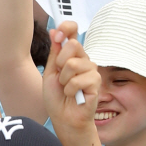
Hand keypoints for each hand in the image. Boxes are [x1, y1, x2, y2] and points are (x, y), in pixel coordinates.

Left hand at [42, 21, 99, 137]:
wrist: (64, 118)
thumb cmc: (57, 97)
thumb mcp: (50, 72)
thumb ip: (55, 53)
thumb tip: (54, 31)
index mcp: (72, 54)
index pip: (73, 31)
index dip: (66, 27)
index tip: (58, 33)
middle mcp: (84, 59)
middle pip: (73, 45)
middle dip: (60, 63)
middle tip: (60, 77)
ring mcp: (91, 69)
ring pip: (73, 64)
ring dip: (64, 80)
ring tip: (67, 89)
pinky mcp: (95, 82)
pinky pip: (78, 79)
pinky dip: (70, 90)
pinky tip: (74, 95)